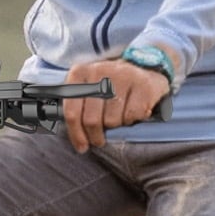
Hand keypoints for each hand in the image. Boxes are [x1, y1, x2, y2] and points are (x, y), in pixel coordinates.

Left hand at [61, 49, 175, 153]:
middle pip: (91, 119)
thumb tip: (77, 140)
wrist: (143, 69)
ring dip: (115, 126)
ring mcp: (122, 76)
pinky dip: (131, 120)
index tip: (82, 147)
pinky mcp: (142, 84)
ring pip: (112, 120)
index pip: (71, 111)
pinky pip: (132, 116)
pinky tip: (131, 112)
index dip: (76, 134)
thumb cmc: (109, 85)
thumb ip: (76, 108)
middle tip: (99, 140)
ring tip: (118, 118)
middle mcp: (99, 71)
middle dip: (95, 136)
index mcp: (79, 73)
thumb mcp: (87, 89)